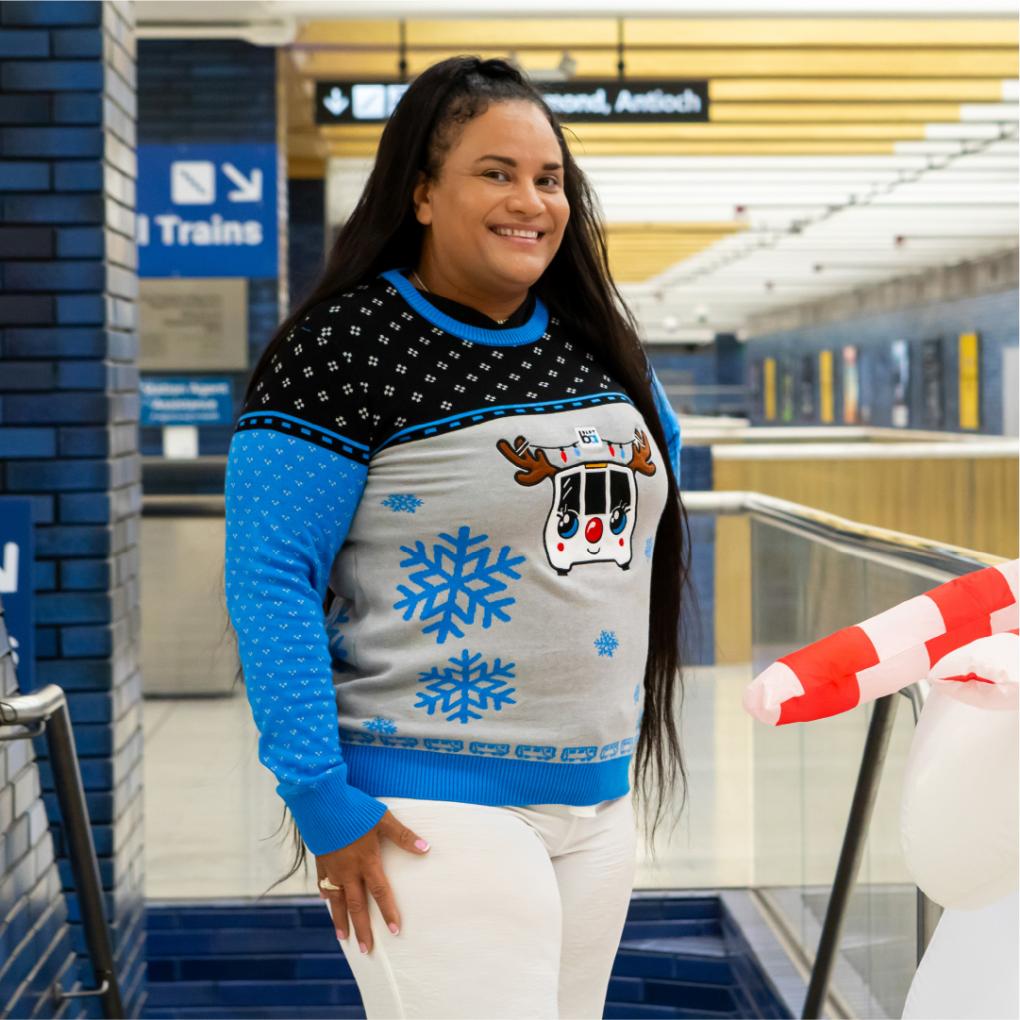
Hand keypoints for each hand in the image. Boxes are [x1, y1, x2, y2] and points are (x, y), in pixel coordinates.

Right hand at [316, 809, 430, 954]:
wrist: (320, 800)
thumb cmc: (354, 808)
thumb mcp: (382, 819)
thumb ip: (403, 836)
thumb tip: (425, 848)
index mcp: (366, 861)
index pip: (380, 892)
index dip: (388, 912)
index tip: (394, 930)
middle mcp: (348, 870)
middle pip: (356, 905)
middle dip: (362, 928)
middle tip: (366, 949)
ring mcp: (331, 867)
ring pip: (336, 900)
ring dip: (341, 920)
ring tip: (343, 937)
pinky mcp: (320, 859)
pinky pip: (323, 883)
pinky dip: (327, 895)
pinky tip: (328, 901)